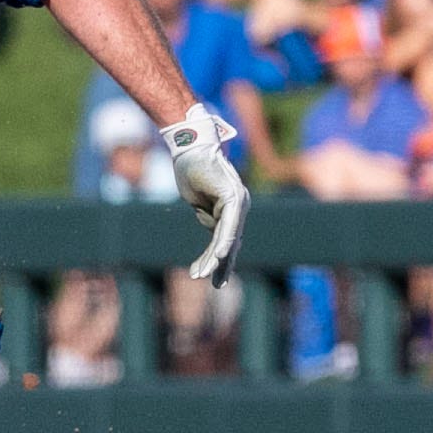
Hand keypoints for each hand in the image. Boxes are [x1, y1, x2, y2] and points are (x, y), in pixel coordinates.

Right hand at [164, 104, 248, 286]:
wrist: (191, 146)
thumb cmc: (192, 171)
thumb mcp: (199, 200)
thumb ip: (209, 216)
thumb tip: (216, 238)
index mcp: (232, 208)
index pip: (227, 238)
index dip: (220, 259)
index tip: (213, 277)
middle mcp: (240, 205)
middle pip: (231, 241)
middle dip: (221, 264)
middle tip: (216, 285)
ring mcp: (239, 201)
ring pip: (228, 236)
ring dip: (216, 257)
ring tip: (204, 275)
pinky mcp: (233, 196)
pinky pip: (229, 224)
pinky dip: (223, 240)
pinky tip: (221, 255)